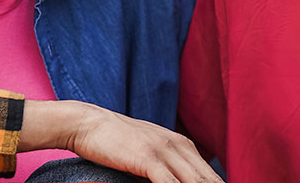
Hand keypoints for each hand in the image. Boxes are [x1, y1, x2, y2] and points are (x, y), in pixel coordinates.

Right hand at [21, 100, 218, 182]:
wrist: (88, 122)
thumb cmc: (116, 141)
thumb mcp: (150, 150)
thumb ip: (169, 164)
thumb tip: (180, 179)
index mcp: (184, 145)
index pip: (211, 176)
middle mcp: (180, 146)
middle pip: (209, 180)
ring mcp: (165, 151)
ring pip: (195, 182)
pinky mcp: (149, 158)